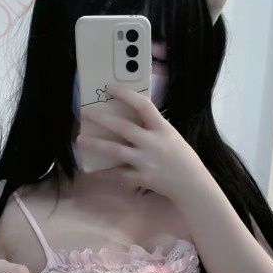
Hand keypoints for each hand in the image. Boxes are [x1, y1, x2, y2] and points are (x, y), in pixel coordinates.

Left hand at [77, 83, 203, 199]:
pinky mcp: (142, 178)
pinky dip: (104, 173)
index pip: (143, 105)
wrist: (192, 185)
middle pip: (123, 127)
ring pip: (115, 150)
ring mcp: (146, 161)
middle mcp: (152, 143)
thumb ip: (153, 127)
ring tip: (80, 140)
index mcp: (162, 128)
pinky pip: (118, 174)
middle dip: (101, 118)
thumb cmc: (182, 158)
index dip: (125, 94)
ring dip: (96, 144)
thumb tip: (131, 117)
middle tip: (84, 112)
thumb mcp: (171, 136)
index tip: (109, 87)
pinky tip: (91, 171)